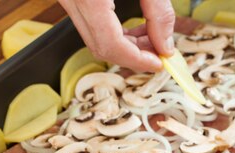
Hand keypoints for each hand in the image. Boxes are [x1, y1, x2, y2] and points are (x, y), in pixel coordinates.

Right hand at [58, 0, 175, 71]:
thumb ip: (158, 12)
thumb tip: (165, 46)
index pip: (111, 45)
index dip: (138, 60)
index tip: (160, 63)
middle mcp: (71, 0)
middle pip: (101, 47)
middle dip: (134, 57)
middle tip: (160, 54)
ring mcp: (69, 0)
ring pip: (95, 40)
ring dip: (126, 47)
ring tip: (153, 39)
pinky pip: (92, 26)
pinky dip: (116, 34)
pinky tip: (137, 30)